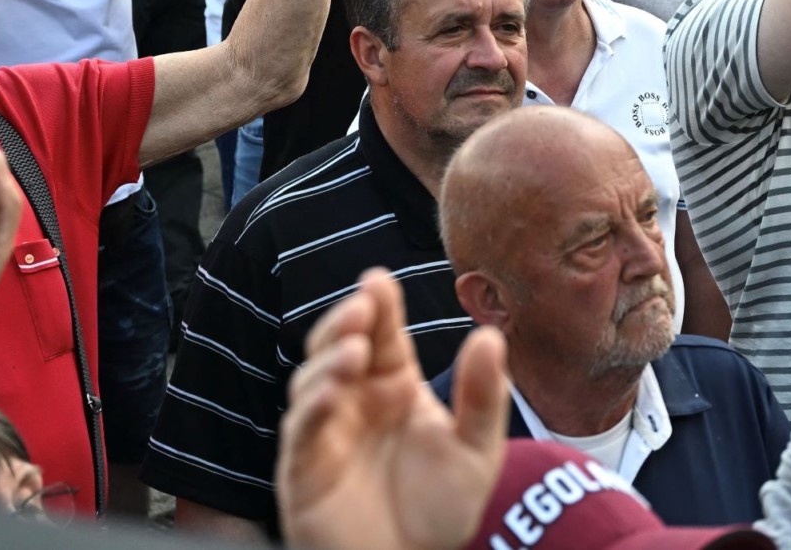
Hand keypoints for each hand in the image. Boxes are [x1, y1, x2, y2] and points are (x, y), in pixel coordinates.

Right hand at [277, 271, 510, 549]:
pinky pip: (300, 432)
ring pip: (312, 381)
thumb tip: (489, 334)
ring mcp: (326, 434)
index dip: (378, 305)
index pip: (382, 334)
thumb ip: (484, 395)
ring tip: (356, 349)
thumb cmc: (442, 510)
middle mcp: (356, 402)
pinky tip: (332, 393)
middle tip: (363, 305)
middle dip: (345, 322)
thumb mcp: (477, 449)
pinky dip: (312, 408)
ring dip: (329, 359)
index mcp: (395, 386)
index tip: (379, 280)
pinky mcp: (304, 472)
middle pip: (338, 346)